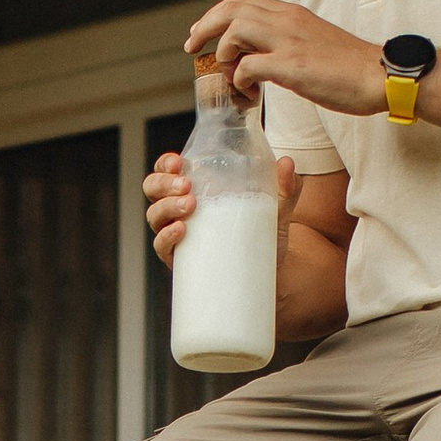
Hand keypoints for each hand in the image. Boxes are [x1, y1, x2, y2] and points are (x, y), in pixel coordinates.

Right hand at [143, 147, 300, 273]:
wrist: (271, 277)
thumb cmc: (266, 236)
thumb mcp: (278, 208)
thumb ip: (286, 186)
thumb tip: (288, 164)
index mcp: (196, 190)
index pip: (168, 170)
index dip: (165, 164)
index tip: (179, 163)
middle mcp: (181, 211)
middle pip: (153, 190)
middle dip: (163, 184)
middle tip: (186, 186)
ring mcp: (178, 237)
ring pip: (154, 217)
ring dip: (166, 207)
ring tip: (189, 206)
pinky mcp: (181, 262)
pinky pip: (162, 248)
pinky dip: (166, 237)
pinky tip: (180, 230)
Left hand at [185, 0, 386, 119]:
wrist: (380, 75)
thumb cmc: (349, 66)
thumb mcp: (312, 41)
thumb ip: (285, 40)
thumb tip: (257, 55)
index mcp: (292, 14)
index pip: (243, 0)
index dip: (215, 15)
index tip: (201, 33)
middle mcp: (288, 21)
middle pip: (232, 10)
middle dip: (205, 28)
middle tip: (192, 48)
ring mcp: (290, 42)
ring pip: (236, 31)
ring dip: (223, 54)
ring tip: (229, 74)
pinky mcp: (293, 67)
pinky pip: (249, 66)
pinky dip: (240, 79)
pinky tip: (248, 90)